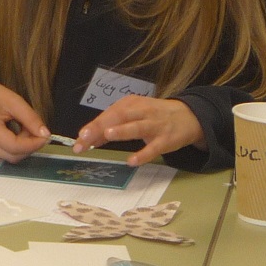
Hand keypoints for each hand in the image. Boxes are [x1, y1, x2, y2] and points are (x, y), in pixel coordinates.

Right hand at [0, 81, 49, 162]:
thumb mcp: (15, 101)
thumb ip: (31, 119)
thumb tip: (45, 135)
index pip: (14, 146)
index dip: (33, 144)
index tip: (45, 137)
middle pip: (13, 156)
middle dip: (29, 146)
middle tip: (34, 130)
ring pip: (10, 157)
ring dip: (22, 147)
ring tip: (23, 129)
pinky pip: (4, 154)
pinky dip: (14, 147)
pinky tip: (14, 134)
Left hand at [74, 97, 204, 165]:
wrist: (187, 116)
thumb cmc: (152, 117)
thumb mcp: (131, 116)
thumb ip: (109, 128)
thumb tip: (86, 140)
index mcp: (130, 104)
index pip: (107, 115)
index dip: (92, 127)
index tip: (78, 140)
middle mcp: (141, 111)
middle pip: (119, 117)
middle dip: (100, 127)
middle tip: (84, 138)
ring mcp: (155, 125)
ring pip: (137, 127)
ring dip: (122, 130)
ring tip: (108, 135)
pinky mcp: (166, 139)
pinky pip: (153, 148)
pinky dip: (143, 154)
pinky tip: (131, 161)